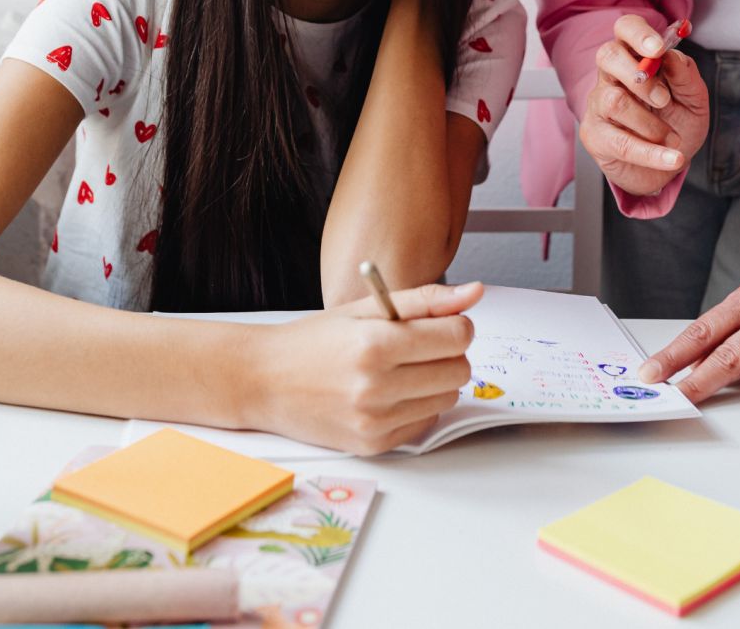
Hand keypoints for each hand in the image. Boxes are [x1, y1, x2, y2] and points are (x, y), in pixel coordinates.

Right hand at [247, 281, 481, 454]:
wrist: (264, 380)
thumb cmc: (315, 340)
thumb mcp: (366, 307)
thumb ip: (425, 300)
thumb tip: (475, 293)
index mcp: (376, 343)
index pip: (456, 337)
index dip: (458, 326)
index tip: (444, 324)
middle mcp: (376, 387)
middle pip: (458, 371)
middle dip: (450, 354)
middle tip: (421, 346)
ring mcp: (375, 421)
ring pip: (447, 399)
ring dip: (436, 381)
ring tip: (403, 369)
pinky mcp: (373, 445)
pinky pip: (425, 424)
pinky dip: (418, 406)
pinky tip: (391, 392)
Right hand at [579, 15, 708, 197]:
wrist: (668, 165)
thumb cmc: (678, 124)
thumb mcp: (694, 99)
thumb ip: (685, 76)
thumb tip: (672, 55)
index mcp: (636, 58)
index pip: (626, 29)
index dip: (638, 33)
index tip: (658, 48)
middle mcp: (612, 76)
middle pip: (608, 56)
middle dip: (638, 75)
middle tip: (664, 99)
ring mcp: (599, 105)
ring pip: (614, 101)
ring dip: (651, 124)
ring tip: (672, 138)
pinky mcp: (595, 135)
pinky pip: (620, 142)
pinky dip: (651, 153)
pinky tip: (671, 158)